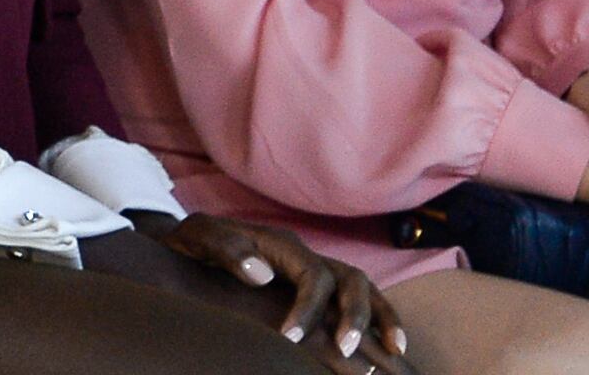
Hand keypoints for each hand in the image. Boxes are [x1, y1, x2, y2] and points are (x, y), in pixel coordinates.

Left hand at [133, 213, 412, 373]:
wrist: (192, 241)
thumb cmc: (194, 243)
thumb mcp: (199, 236)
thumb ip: (226, 249)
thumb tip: (261, 275)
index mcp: (282, 245)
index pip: (311, 276)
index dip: (308, 308)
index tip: (291, 339)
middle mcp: (306, 255)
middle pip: (351, 278)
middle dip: (355, 315)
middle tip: (346, 351)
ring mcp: (316, 269)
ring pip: (365, 287)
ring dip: (382, 316)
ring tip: (395, 352)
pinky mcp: (318, 287)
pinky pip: (359, 299)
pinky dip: (379, 319)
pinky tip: (388, 348)